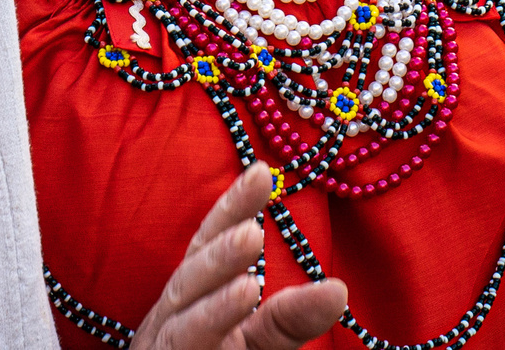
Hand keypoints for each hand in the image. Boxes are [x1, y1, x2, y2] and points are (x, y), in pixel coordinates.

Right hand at [130, 164, 347, 349]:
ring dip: (215, 308)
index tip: (261, 172)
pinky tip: (231, 316)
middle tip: (251, 232)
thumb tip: (337, 290)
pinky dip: (206, 335)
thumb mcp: (255, 339)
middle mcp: (174, 317)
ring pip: (184, 329)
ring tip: (247, 287)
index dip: (230, 210)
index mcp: (191, 293)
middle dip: (219, 257)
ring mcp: (167, 349)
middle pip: (190, 283)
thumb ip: (287, 318)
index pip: (206, 244)